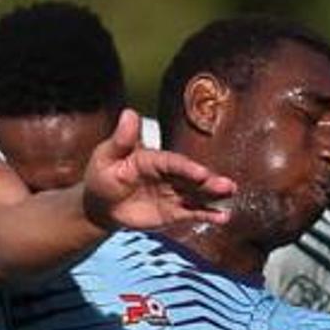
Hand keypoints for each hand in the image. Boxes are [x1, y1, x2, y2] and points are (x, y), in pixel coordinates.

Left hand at [82, 110, 234, 230]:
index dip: (186, 168)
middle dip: (209, 182)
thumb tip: (129, 113)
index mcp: (152, 159)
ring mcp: (173, 193)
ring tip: (230, 196)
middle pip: (190, 178)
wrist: (100, 204)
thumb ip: (121, 140)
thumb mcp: (106, 157)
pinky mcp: (174, 211)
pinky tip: (222, 217)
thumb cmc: (102, 176)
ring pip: (196, 193)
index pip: (172, 163)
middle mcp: (168, 174)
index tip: (201, 174)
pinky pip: (192, 212)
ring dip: (213, 196)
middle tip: (226, 186)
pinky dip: (207, 214)